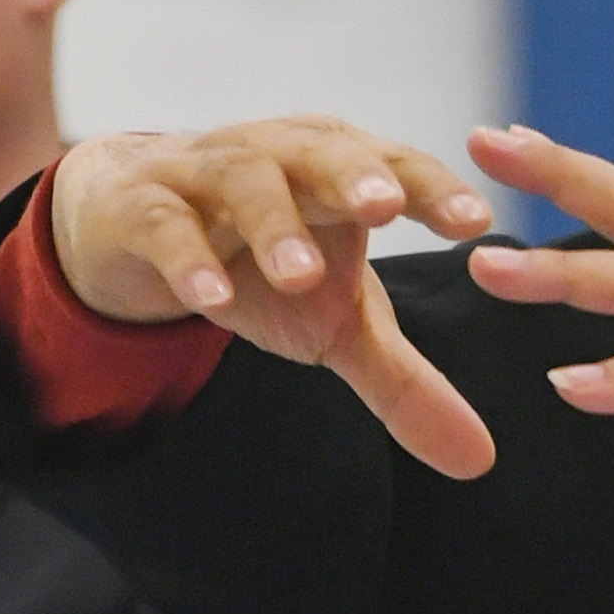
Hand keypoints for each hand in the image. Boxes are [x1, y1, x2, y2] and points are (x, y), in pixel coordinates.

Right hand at [41, 121, 501, 477]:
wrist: (133, 224)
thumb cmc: (261, 263)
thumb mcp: (335, 323)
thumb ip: (404, 381)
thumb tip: (480, 460)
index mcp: (340, 171)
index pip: (397, 168)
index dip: (434, 189)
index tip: (476, 222)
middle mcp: (282, 156)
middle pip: (324, 153)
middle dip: (356, 176)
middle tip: (386, 207)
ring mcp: (209, 175)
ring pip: (246, 183)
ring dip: (275, 225)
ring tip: (302, 276)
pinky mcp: (145, 207)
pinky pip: (166, 225)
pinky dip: (188, 258)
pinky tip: (212, 300)